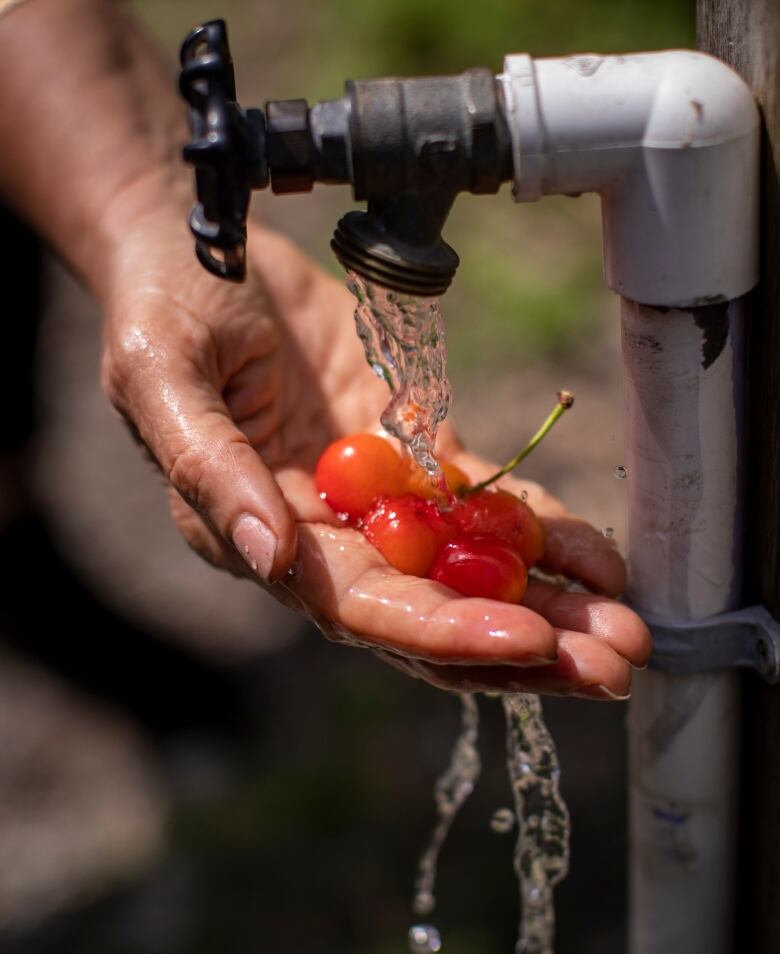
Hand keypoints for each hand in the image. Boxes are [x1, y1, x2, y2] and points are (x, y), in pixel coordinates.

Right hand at [102, 213, 650, 697]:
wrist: (206, 252)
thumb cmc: (165, 311)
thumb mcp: (163, 377)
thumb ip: (210, 468)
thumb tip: (265, 555)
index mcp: (264, 539)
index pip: (360, 608)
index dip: (441, 630)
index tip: (526, 638)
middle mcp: (328, 540)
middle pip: (433, 614)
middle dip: (522, 645)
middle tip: (614, 666)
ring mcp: (378, 503)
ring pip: (472, 574)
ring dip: (551, 605)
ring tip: (629, 627)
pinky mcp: (414, 458)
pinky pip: (486, 507)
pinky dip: (543, 535)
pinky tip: (601, 560)